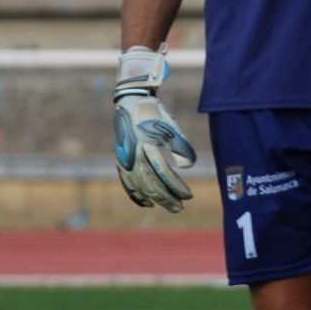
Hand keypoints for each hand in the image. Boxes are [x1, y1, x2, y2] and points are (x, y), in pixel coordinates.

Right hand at [112, 45, 196, 211]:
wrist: (129, 102)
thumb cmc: (153, 113)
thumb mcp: (169, 125)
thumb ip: (179, 145)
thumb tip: (187, 167)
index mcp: (147, 145)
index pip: (163, 173)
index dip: (176, 186)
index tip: (189, 195)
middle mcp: (134, 155)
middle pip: (151, 183)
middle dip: (167, 198)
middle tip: (180, 207)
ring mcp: (126, 159)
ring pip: (140, 186)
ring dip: (154, 199)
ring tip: (166, 206)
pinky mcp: (122, 161)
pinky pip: (127, 182)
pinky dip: (136, 195)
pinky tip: (146, 203)